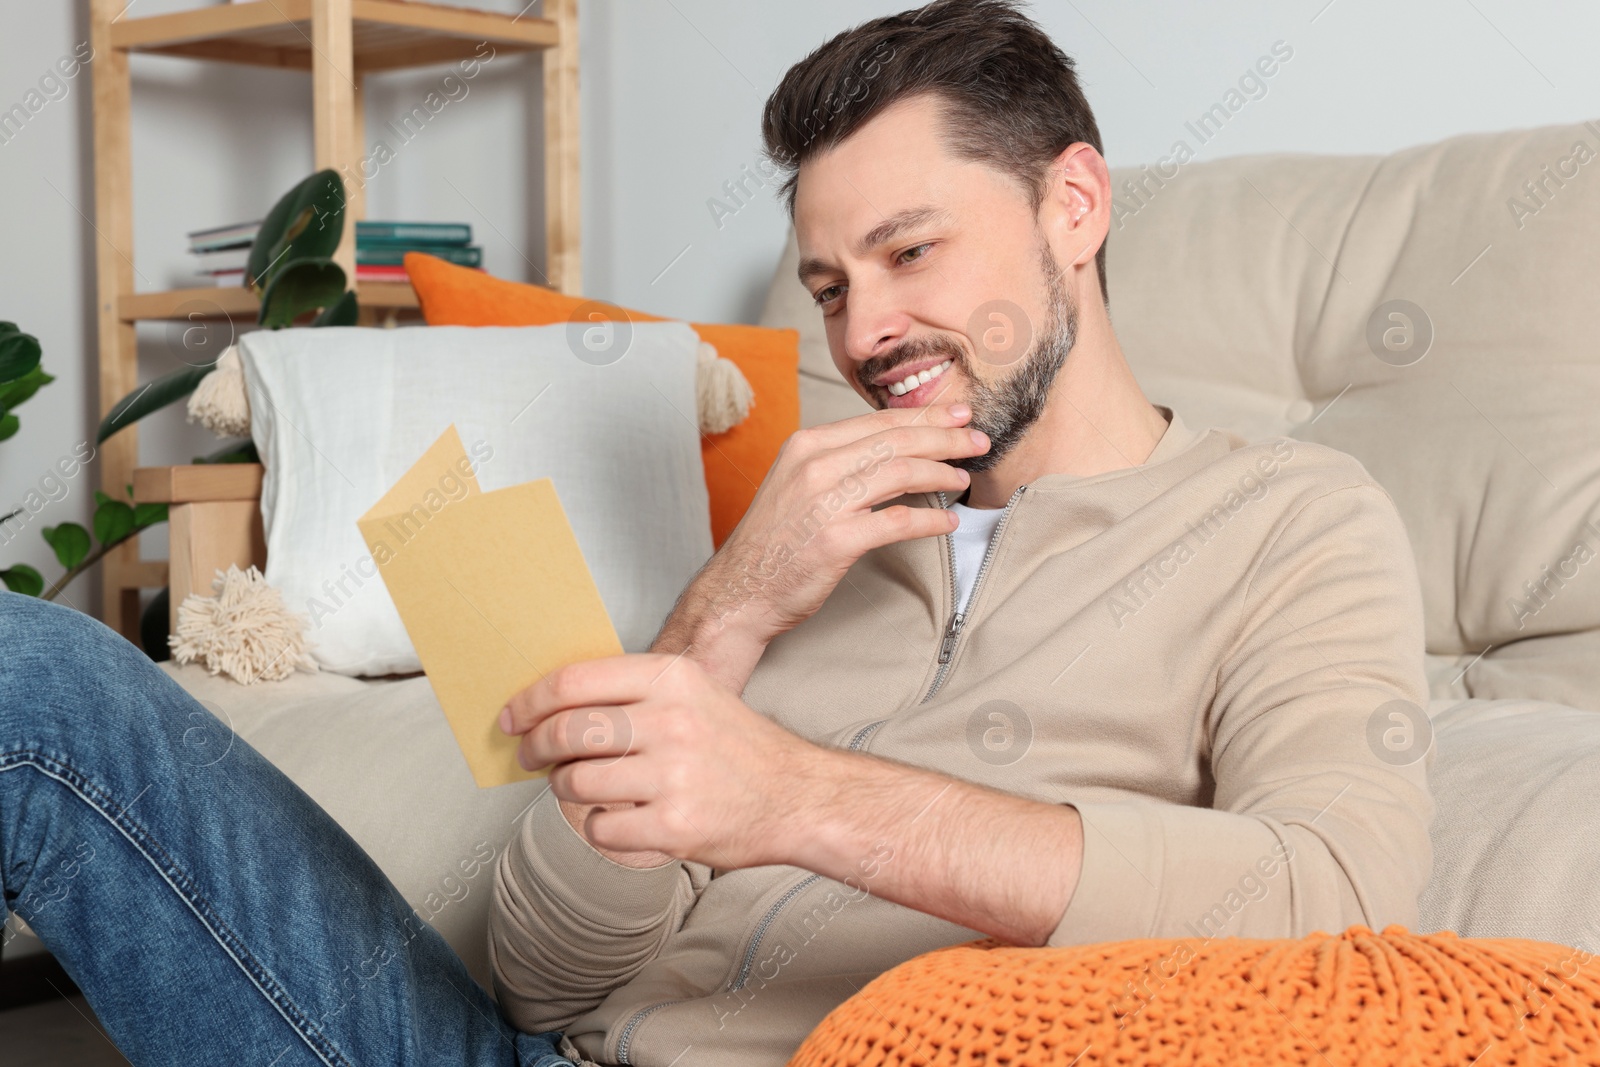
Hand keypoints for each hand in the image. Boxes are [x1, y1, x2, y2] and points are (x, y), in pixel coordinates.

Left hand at [501, 652, 824, 869]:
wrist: (796, 796)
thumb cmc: (737, 746)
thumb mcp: (693, 694)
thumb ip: (631, 693)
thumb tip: (552, 706)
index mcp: (672, 678)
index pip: (573, 682)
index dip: (529, 702)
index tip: (512, 719)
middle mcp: (672, 722)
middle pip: (567, 732)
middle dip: (536, 748)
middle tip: (532, 757)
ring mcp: (673, 776)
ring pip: (576, 783)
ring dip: (568, 789)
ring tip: (587, 788)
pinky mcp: (674, 827)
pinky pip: (601, 829)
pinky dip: (603, 827)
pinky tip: (625, 818)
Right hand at [654, 404, 990, 688]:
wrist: (740, 590)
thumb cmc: (774, 542)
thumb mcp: (798, 483)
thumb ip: (840, 463)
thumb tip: (897, 450)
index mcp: (806, 445)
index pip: (879, 421)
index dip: (926, 417)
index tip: (958, 417)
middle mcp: (814, 465)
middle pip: (896, 440)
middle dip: (945, 439)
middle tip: (978, 441)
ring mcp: (824, 502)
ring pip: (901, 473)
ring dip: (942, 474)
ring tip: (964, 479)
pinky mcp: (836, 540)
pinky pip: (898, 521)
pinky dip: (930, 519)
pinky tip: (948, 522)